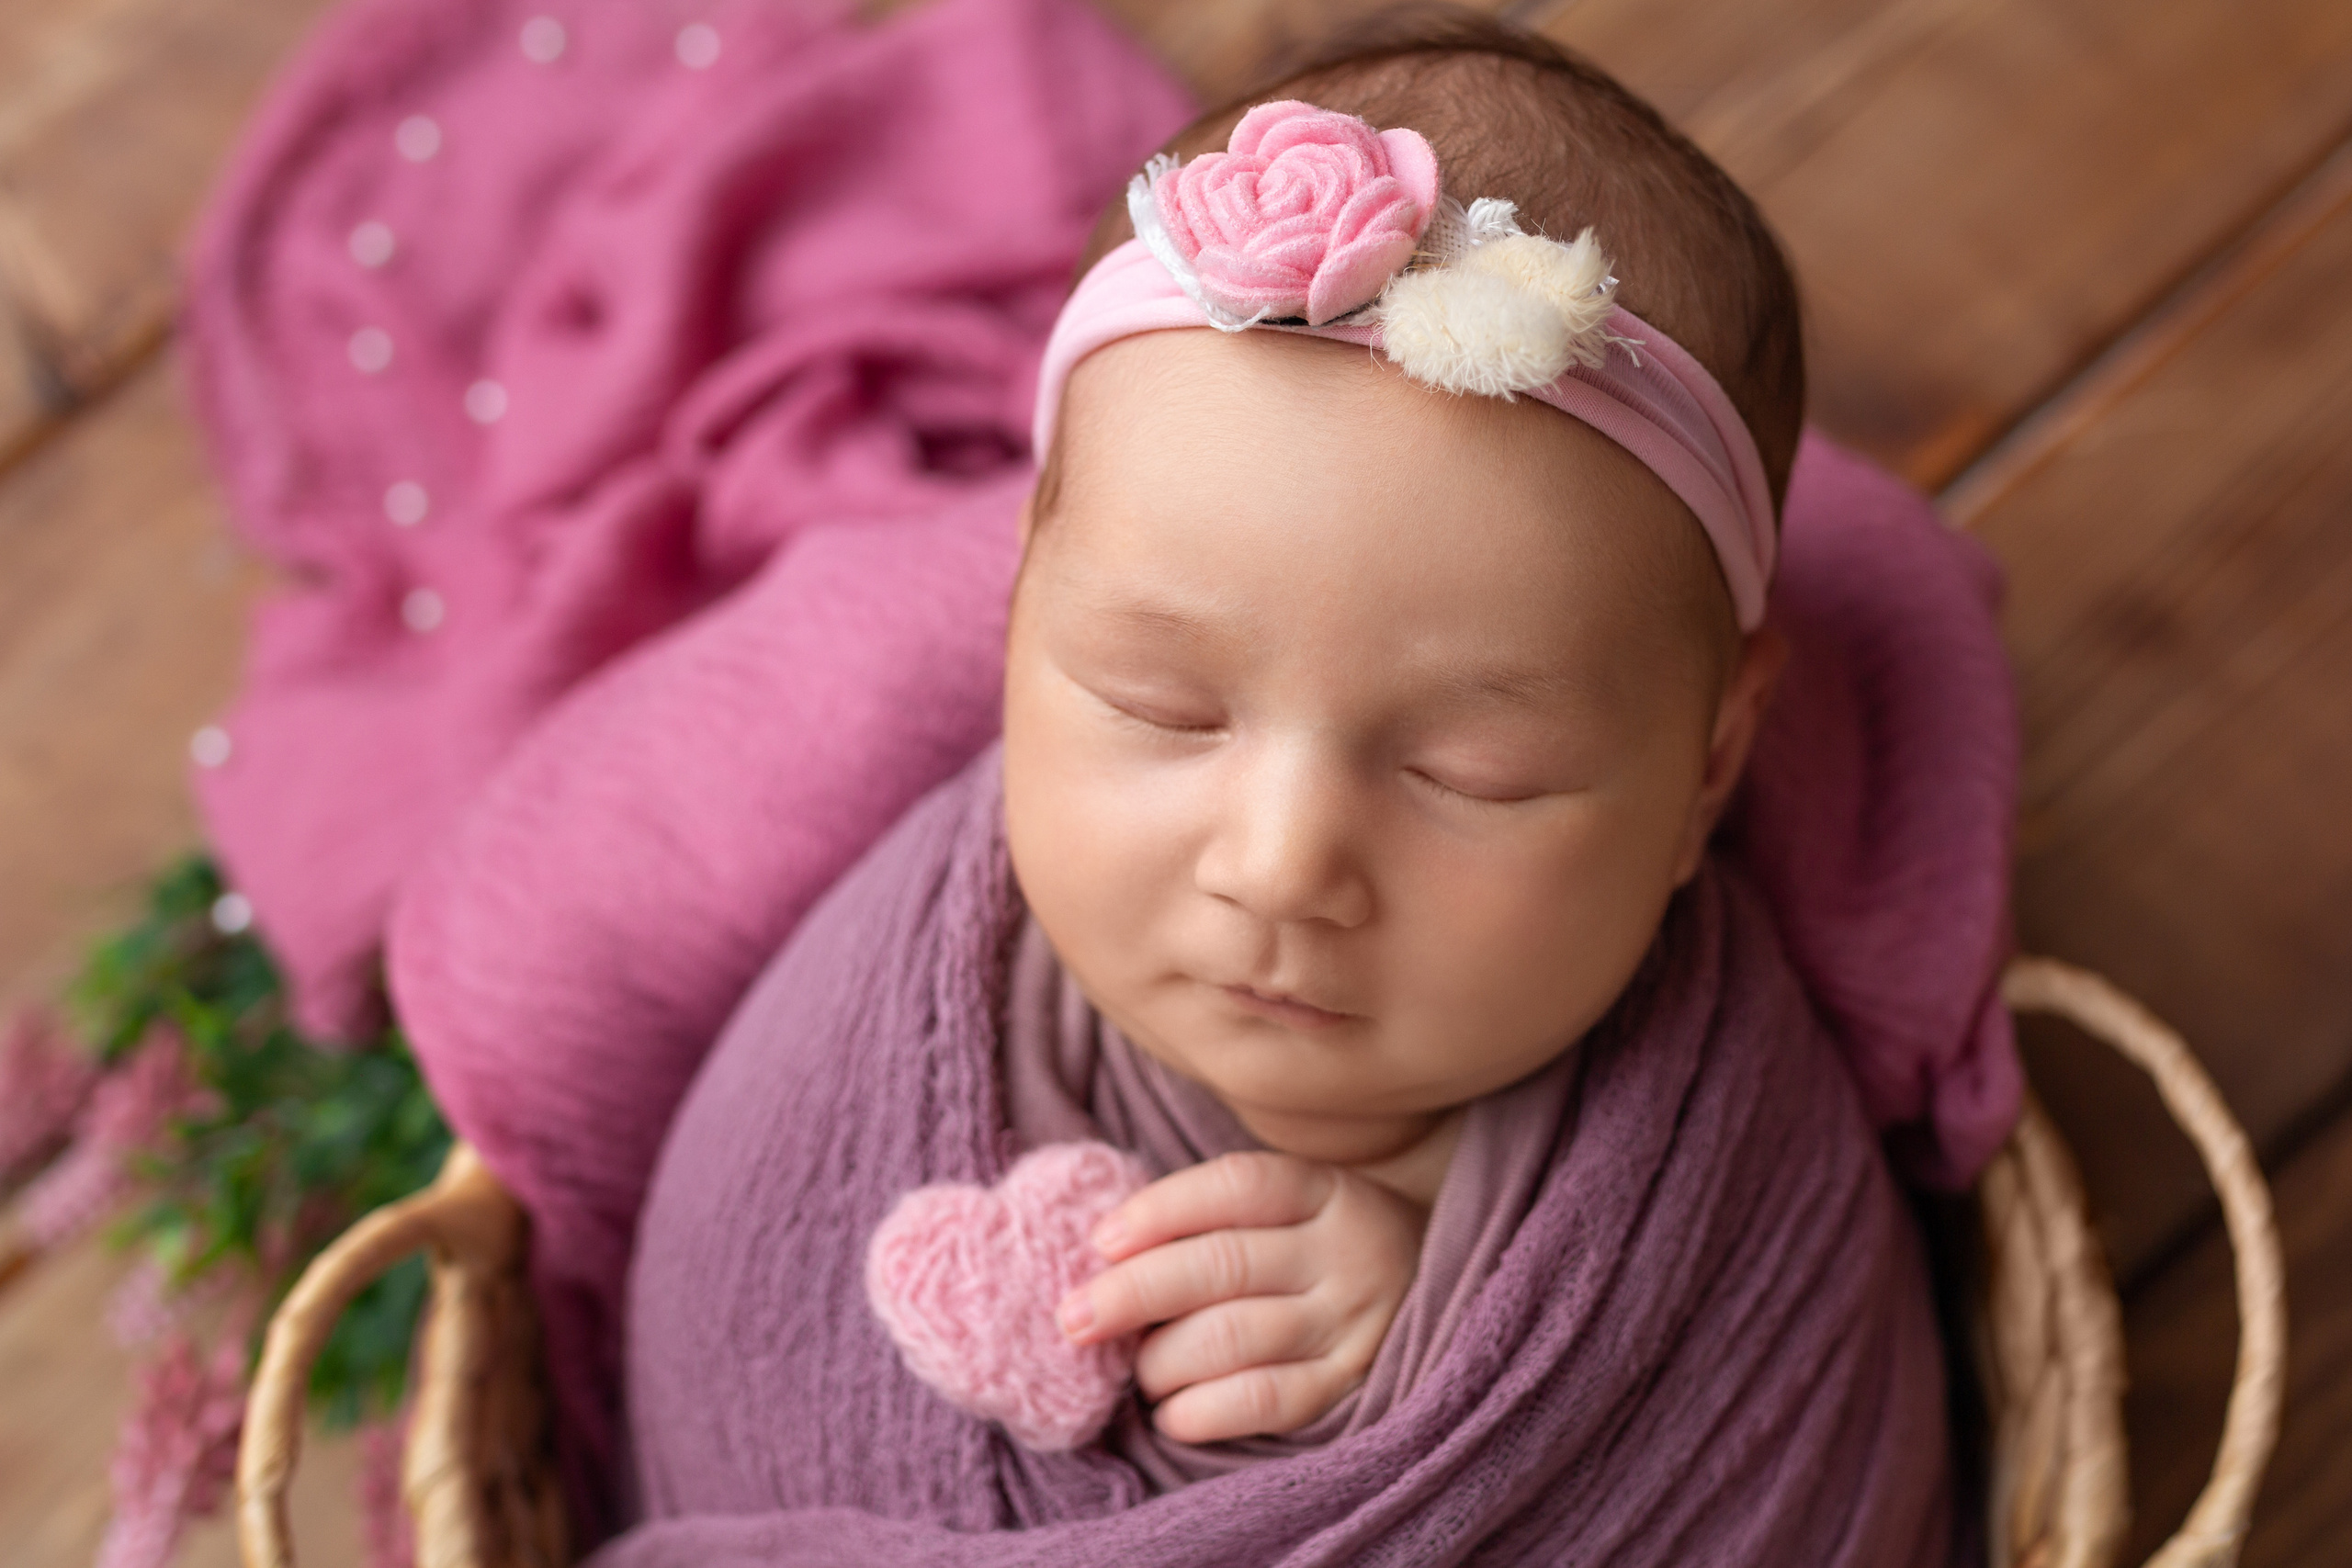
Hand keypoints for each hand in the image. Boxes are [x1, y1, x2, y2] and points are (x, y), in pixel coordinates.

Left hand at [1055, 1150, 1425, 1443]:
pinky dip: (1204, 1410)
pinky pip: (1266, 1401)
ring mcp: (1355, 1323)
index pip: (1236, 1186)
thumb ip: (1218, 1219)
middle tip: (1074, 1319)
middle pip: (1222, 1265)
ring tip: (1135, 1371)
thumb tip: (1104, 1254)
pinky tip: (1172, 1414)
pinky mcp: (1355, 1388)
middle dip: (1132, 1293)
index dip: (1160, 1210)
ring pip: (1235, 1337)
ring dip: (1163, 1360)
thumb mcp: (1294, 1209)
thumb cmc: (1323, 1251)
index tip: (1100, 1241)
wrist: (1438, 1296)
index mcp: (1326, 1191)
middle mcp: (1347, 1252)